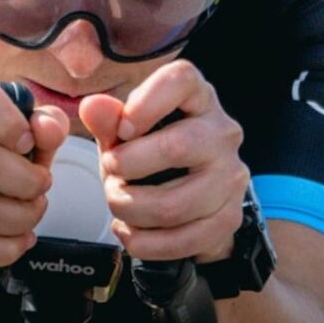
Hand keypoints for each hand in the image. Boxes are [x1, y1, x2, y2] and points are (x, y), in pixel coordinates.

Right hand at [0, 71, 67, 265]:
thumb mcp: (25, 131)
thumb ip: (46, 125)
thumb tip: (48, 129)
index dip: (10, 123)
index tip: (28, 145)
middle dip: (26, 183)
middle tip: (41, 189)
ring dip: (19, 219)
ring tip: (31, 214)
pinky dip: (3, 248)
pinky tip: (17, 240)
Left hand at [79, 60, 247, 264]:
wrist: (191, 198)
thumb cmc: (153, 152)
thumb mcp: (125, 133)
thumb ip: (108, 120)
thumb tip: (92, 108)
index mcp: (198, 98)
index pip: (181, 80)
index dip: (146, 103)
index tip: (122, 128)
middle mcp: (222, 133)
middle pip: (176, 147)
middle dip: (127, 167)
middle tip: (110, 172)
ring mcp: (231, 177)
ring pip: (174, 204)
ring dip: (131, 209)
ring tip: (117, 203)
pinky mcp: (229, 217)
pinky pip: (182, 239)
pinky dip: (144, 242)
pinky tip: (129, 230)